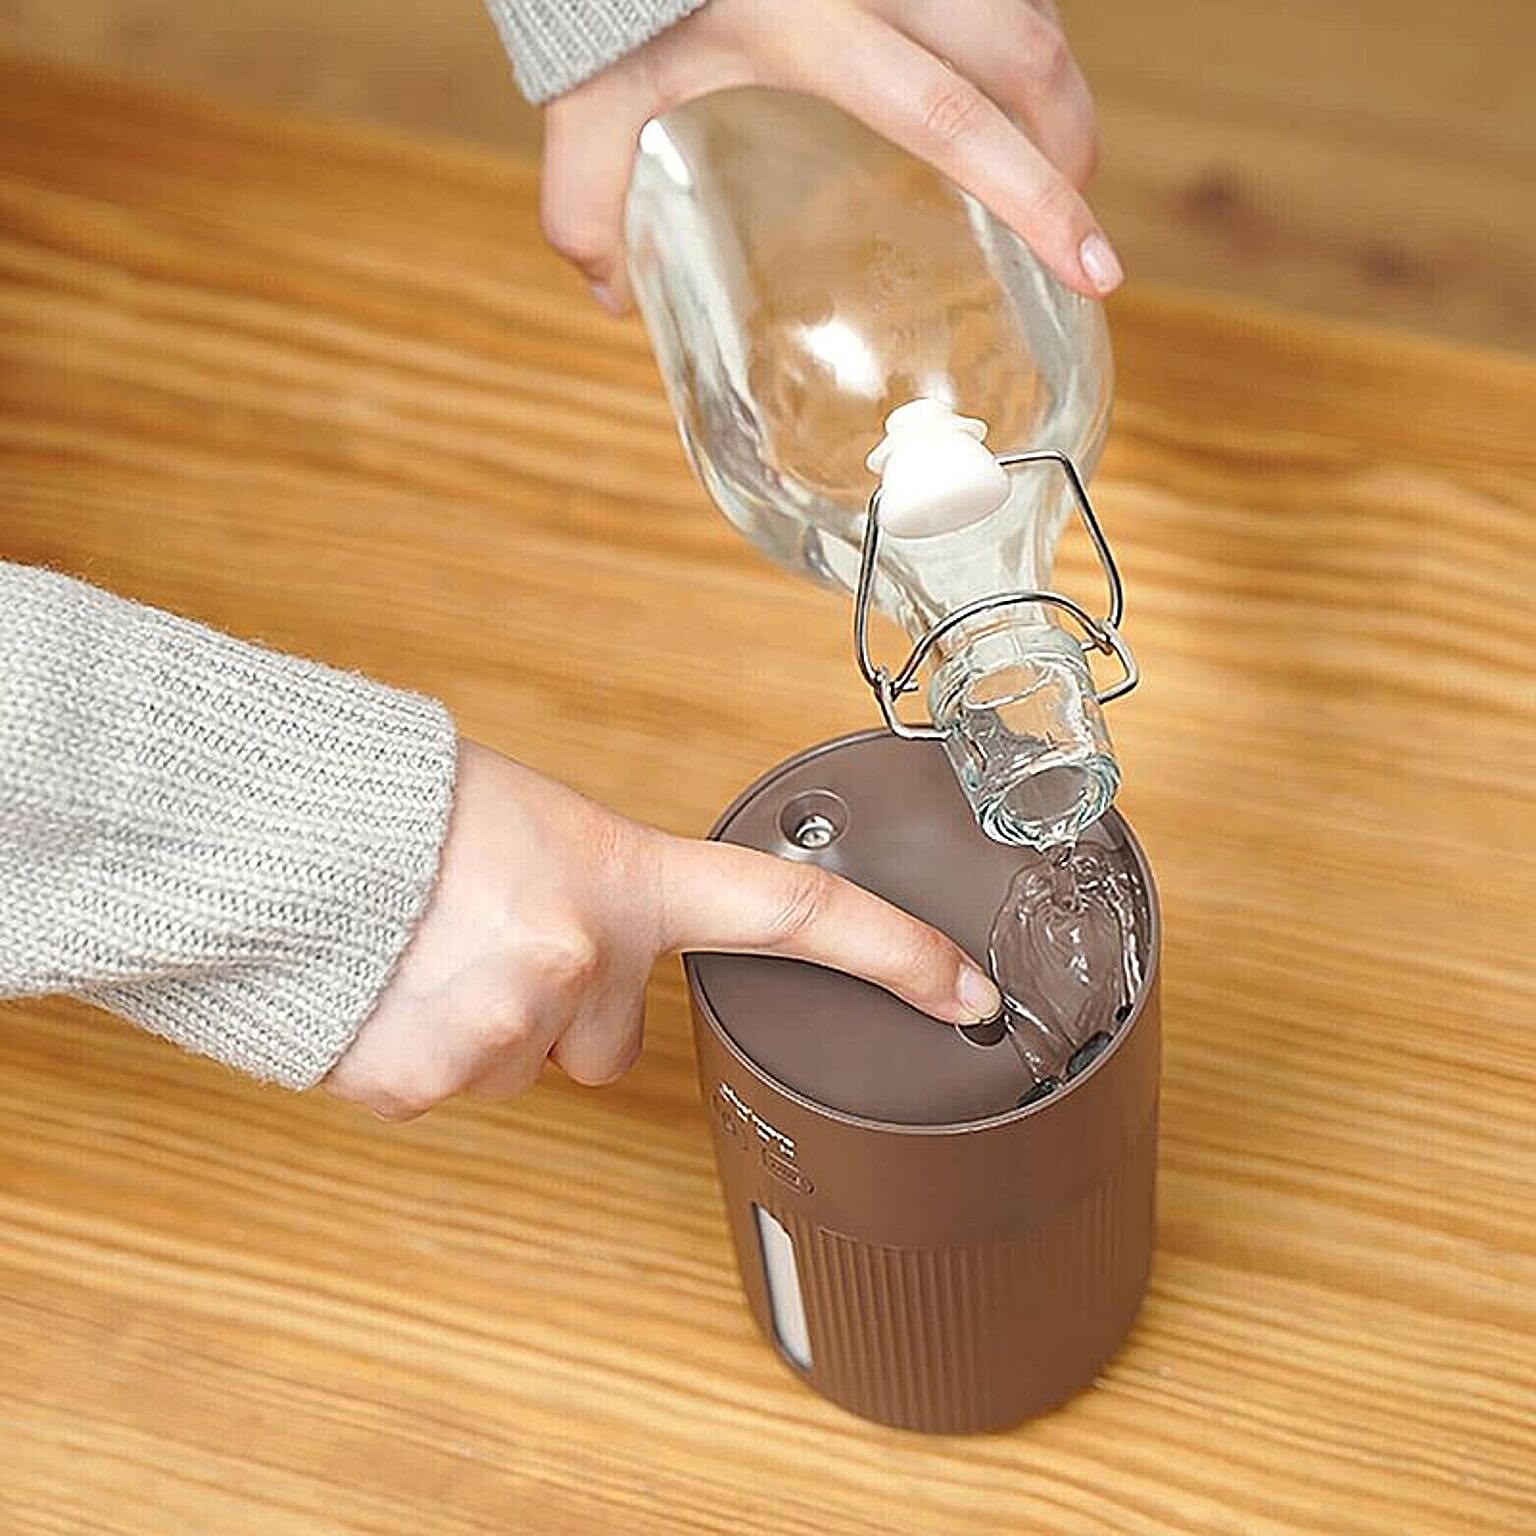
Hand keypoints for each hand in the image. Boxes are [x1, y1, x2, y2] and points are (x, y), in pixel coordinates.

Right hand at [326, 740, 1001, 1119]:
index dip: (893, 956)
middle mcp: (579, 959)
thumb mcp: (538, 828)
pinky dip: (418, 1055)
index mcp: (623, 878)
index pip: (792, 914)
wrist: (271, 828)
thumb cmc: (404, 808)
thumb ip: (599, 899)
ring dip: (485, 1027)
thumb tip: (601, 963)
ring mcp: (502, 1029)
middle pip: (611, 1044)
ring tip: (424, 953)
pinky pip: (443, 1090)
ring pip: (521, 1068)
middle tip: (496, 938)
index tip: (968, 993)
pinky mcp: (420, 1085)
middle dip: (568, 1010)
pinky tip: (386, 992)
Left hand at [541, 0, 1116, 309]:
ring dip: (1043, 76)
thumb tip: (605, 296)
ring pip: (1022, 1)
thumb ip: (583, 202)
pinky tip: (987, 66)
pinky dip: (1009, 22)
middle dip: (1066, 141)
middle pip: (1025, 54)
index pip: (959, 126)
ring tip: (1035, 146)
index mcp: (816, 28)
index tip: (1097, 270)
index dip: (1040, 202)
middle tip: (1070, 214)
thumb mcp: (586, 88)